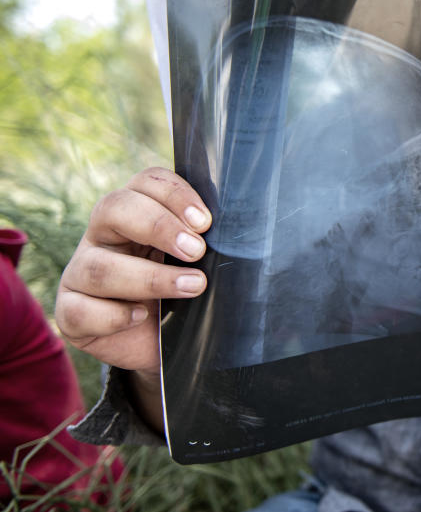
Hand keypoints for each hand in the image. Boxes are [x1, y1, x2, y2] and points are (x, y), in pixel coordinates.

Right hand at [56, 167, 210, 374]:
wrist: (163, 347)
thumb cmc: (184, 295)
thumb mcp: (198, 265)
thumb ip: (207, 245)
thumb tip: (240, 236)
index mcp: (136, 213)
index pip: (146, 182)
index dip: (174, 195)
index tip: (206, 222)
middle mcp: (103, 236)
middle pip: (113, 208)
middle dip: (158, 226)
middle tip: (197, 250)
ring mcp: (80, 273)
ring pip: (99, 266)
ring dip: (150, 277)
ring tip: (192, 286)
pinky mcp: (71, 312)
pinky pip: (79, 310)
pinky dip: (115, 315)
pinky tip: (142, 317)